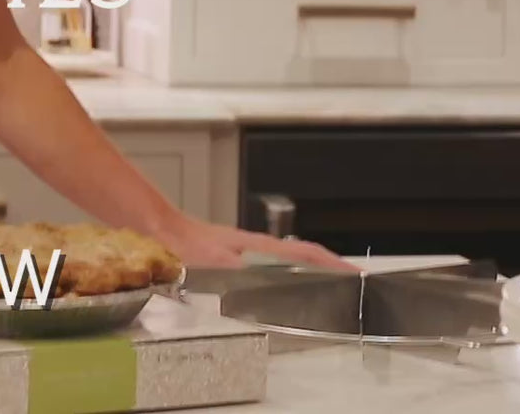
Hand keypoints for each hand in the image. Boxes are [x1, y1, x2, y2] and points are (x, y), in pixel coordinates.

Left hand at [156, 213, 358, 271]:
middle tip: (349, 287)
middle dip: (330, 269)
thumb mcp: (218, 263)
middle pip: (305, 257)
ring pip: (289, 261)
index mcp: (262, 247)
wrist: (163, 230)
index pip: (309, 254)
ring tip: (326, 290)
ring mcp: (249, 250)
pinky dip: (287, 276)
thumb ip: (243, 274)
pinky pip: (272, 267)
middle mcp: (260, 247)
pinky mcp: (237, 256)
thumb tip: (266, 286)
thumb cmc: (187, 245)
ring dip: (310, 273)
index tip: (357, 275)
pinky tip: (283, 291)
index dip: (335, 265)